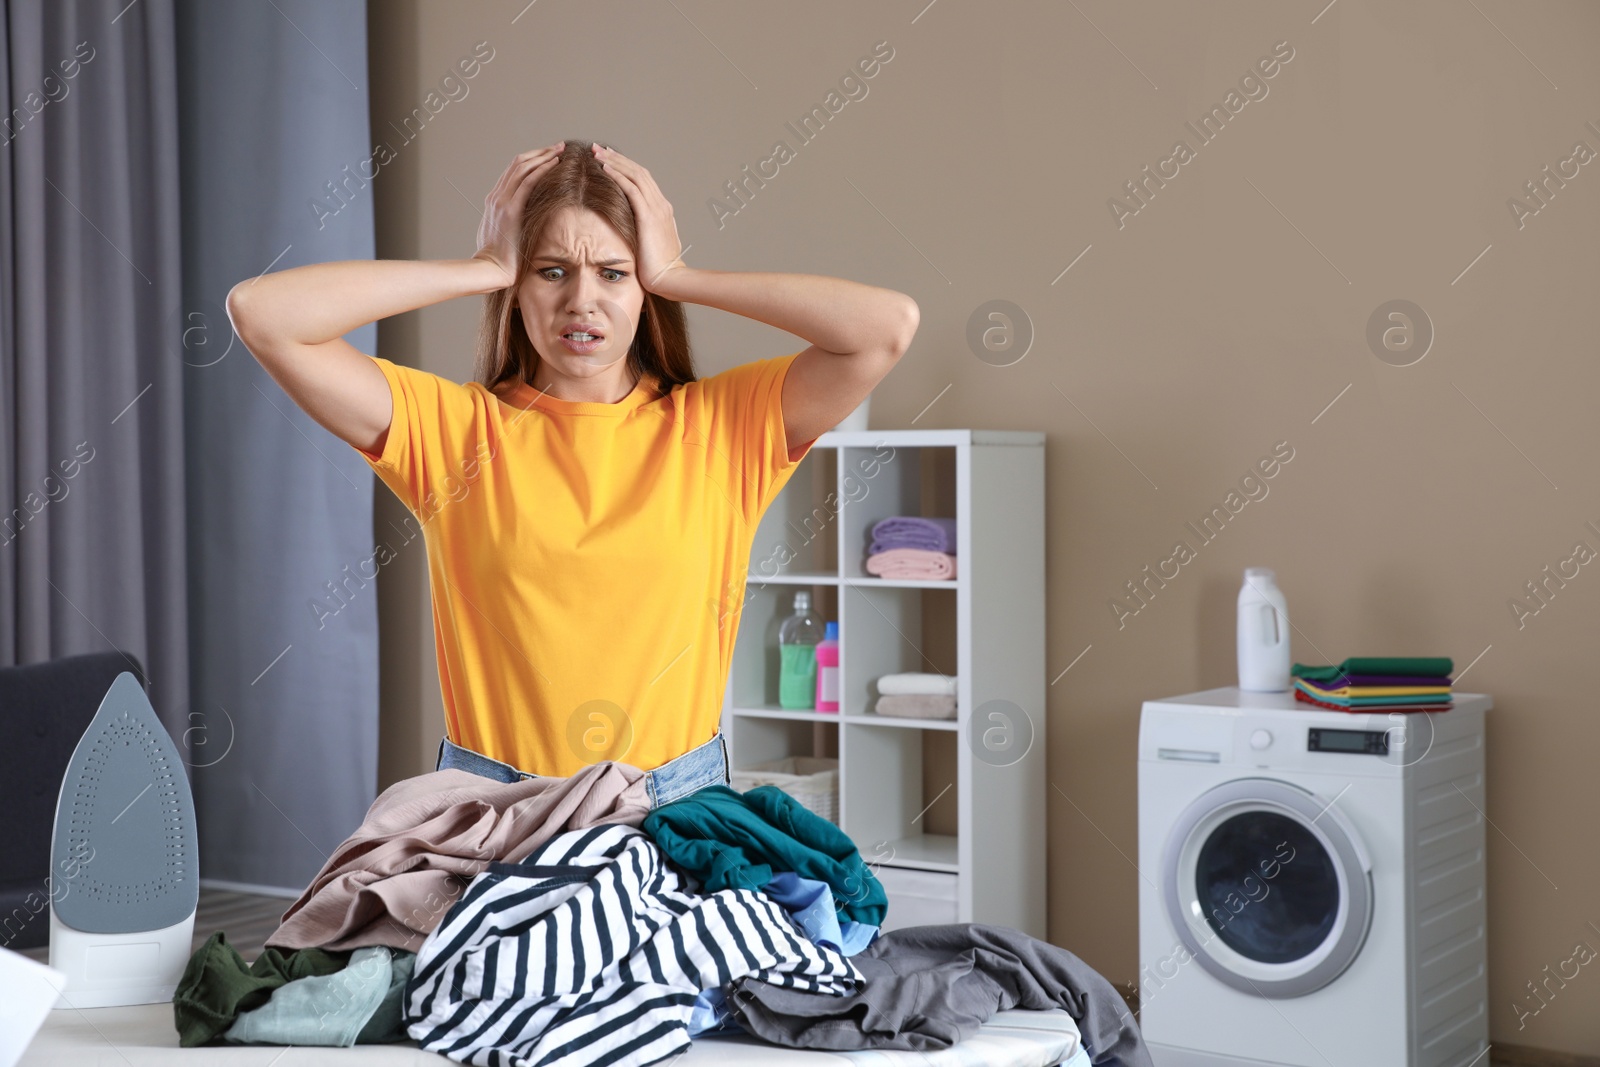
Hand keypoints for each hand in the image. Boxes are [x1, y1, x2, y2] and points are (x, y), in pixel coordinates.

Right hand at [473, 141, 565, 288]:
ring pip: (523, 168)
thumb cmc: (499, 259)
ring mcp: (502, 201)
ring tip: (560, 149)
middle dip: (540, 152)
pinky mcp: (511, 210)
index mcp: (494, 200)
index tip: (548, 155)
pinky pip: (528, 182)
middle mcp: (497, 196)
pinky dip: (541, 169)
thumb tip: (525, 224)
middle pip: (518, 164)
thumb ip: (511, 223)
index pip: (513, 171)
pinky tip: (554, 163)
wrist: (490, 269)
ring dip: (543, 156)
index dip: (532, 160)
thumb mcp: (503, 235)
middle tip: (558, 146)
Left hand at [592, 144, 687, 294]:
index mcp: (662, 210)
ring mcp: (656, 208)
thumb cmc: (657, 269)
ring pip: (635, 175)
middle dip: (617, 158)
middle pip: (638, 172)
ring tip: (597, 152)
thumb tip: (625, 231)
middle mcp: (661, 204)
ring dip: (615, 161)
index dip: (625, 167)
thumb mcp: (648, 245)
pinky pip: (631, 189)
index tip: (608, 159)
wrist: (669, 279)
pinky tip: (605, 167)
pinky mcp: (649, 216)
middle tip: (598, 148)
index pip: (643, 180)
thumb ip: (639, 233)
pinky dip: (618, 175)